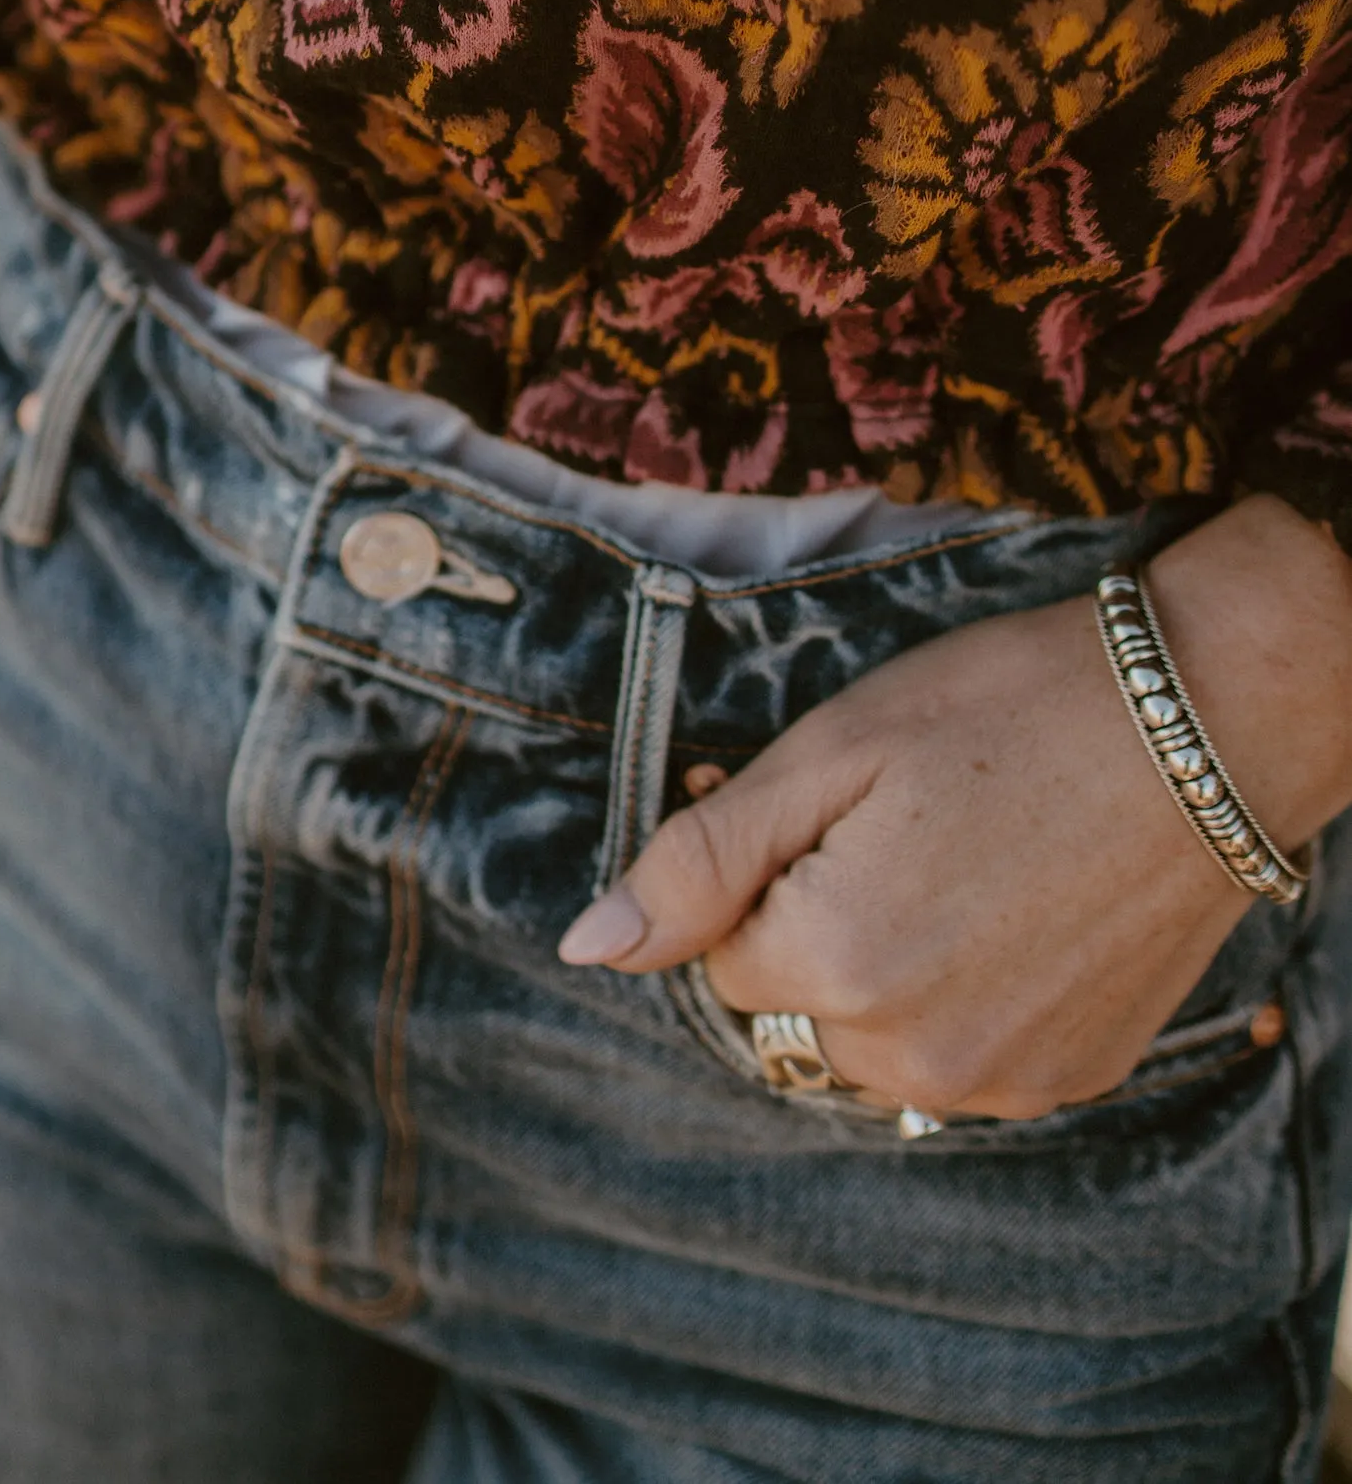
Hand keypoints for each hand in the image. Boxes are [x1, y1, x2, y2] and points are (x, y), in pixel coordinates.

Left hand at [556, 495, 1351, 1118]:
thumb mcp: (831, 750)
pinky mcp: (1069, 1078)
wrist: (1203, 723)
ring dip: (882, 980)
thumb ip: (701, 860)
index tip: (824, 807)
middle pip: (794, 1018)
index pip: (722, 960)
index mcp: (838, 963)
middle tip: (891, 830)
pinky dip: (963, 1002)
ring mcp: (1002, 1079)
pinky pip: (964, 1063)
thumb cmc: (1007, 710)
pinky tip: (1010, 911)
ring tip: (955, 866)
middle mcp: (916, 1053)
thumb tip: (586, 948)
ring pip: (875, 1052)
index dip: (760, 873)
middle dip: (810, 935)